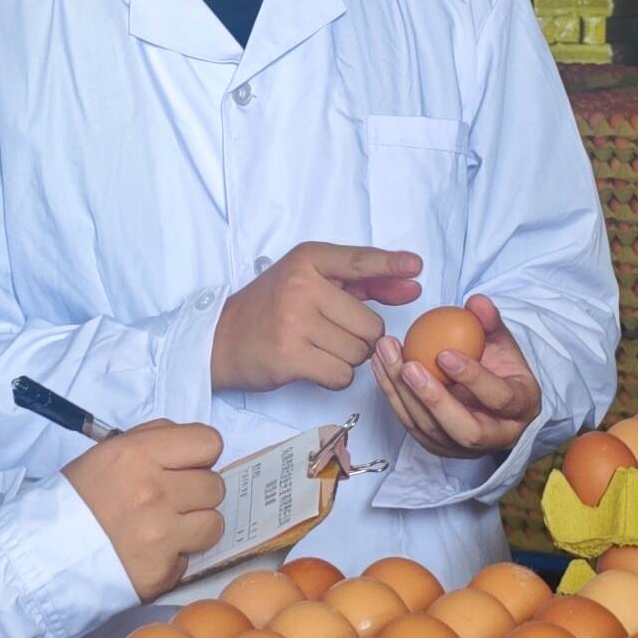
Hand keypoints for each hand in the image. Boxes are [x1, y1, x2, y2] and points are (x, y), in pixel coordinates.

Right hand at [65, 422, 226, 599]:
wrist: (46, 553)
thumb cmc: (77, 499)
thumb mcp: (106, 453)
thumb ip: (153, 440)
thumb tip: (193, 446)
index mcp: (138, 455)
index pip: (209, 442)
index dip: (200, 455)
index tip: (186, 467)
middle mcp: (154, 492)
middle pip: (215, 486)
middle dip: (197, 493)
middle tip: (171, 502)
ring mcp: (161, 535)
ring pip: (214, 524)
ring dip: (195, 527)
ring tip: (165, 529)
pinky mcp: (162, 572)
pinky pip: (190, 559)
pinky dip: (174, 558)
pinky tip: (148, 554)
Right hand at [213, 241, 423, 391]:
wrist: (221, 339)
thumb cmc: (270, 308)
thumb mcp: (308, 281)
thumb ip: (361, 283)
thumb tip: (411, 286)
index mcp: (306, 260)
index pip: (360, 261)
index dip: (391, 265)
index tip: (415, 267)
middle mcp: (301, 287)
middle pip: (371, 324)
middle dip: (362, 337)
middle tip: (331, 333)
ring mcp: (294, 322)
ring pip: (359, 352)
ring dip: (348, 358)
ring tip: (317, 347)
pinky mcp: (290, 356)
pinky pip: (342, 374)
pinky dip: (335, 376)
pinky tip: (312, 364)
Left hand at [381, 296, 542, 458]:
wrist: (492, 398)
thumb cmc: (500, 368)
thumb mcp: (502, 343)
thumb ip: (490, 323)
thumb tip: (476, 302)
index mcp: (520, 408)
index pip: (499, 398)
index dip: (473, 377)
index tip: (444, 353)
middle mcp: (495, 436)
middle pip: (464, 430)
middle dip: (433, 399)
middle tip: (408, 367)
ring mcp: (463, 448)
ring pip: (430, 430)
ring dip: (403, 393)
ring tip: (386, 355)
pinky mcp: (437, 447)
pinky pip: (410, 424)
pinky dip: (392, 395)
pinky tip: (381, 365)